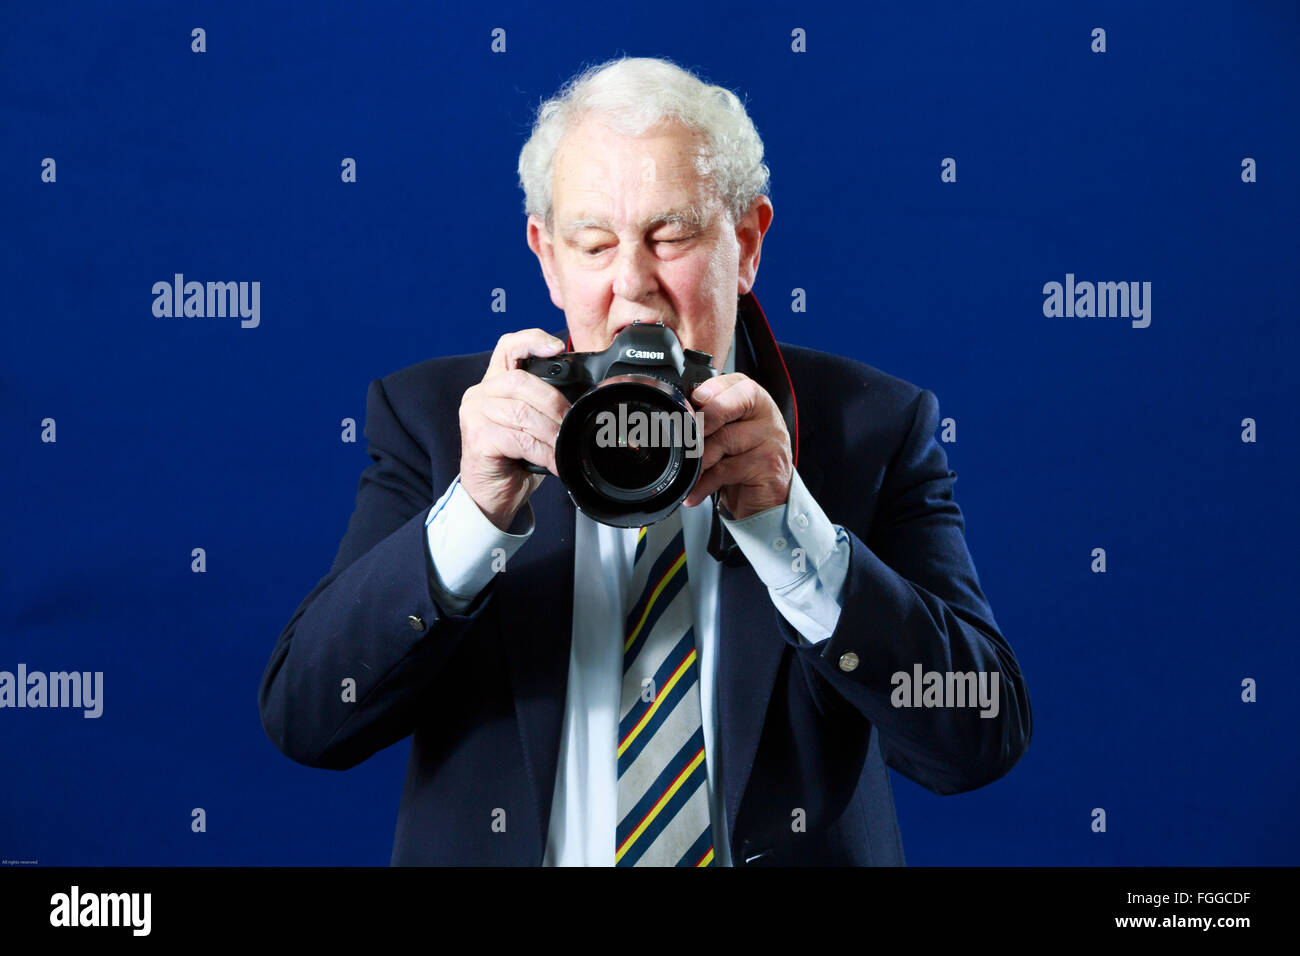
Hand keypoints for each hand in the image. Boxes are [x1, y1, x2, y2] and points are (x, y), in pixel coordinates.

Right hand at [459, 329, 570, 529]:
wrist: (492, 496)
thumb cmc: (514, 459)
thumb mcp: (531, 424)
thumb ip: (542, 404)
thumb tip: (581, 398)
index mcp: (494, 383)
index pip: (508, 347)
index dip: (532, 340)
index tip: (555, 347)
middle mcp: (479, 394)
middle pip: (522, 382)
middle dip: (554, 404)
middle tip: (570, 424)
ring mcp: (474, 414)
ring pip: (522, 412)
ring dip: (551, 432)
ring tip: (563, 446)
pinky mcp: (477, 438)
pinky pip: (519, 439)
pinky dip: (543, 451)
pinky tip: (552, 461)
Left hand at [682, 373, 792, 519]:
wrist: (765, 504)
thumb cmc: (742, 465)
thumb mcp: (727, 437)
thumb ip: (712, 420)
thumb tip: (681, 412)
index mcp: (757, 403)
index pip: (737, 384)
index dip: (713, 389)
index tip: (695, 398)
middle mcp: (768, 418)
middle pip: (728, 408)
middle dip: (701, 421)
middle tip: (687, 438)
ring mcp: (771, 443)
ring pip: (723, 440)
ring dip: (699, 459)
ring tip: (690, 472)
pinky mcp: (768, 469)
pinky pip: (726, 470)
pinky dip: (703, 483)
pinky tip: (696, 491)